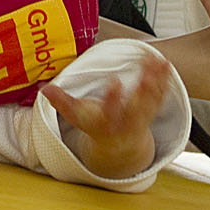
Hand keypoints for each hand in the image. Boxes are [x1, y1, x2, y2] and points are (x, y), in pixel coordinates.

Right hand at [42, 48, 169, 179]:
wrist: (119, 146)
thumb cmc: (95, 125)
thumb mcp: (77, 117)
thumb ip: (61, 102)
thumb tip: (43, 88)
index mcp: (107, 121)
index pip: (110, 109)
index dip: (113, 97)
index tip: (115, 81)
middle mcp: (127, 121)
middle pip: (137, 107)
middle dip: (143, 92)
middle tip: (147, 76)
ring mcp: (142, 116)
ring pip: (152, 99)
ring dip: (157, 81)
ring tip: (159, 62)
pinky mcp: (152, 109)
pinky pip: (160, 94)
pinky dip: (164, 79)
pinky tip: (165, 62)